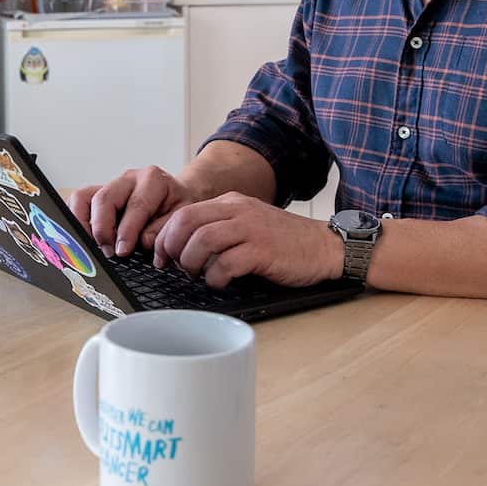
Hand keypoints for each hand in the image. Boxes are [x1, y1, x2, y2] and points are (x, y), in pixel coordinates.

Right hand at [68, 166, 199, 257]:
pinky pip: (79, 201)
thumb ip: (164, 229)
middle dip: (103, 229)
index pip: (136, 205)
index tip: (122, 251)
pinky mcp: (98, 193)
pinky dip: (77, 220)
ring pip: (84, 198)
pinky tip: (85, 238)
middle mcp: (129, 178)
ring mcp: (111, 185)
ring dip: (83, 224)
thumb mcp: (181, 217)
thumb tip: (141, 242)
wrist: (176, 195)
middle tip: (107, 252)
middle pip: (105, 198)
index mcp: (153, 180)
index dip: (127, 231)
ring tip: (92, 246)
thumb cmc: (177, 207)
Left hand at [153, 192, 342, 288]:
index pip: (184, 212)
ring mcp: (251, 229)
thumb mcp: (248, 224)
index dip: (165, 236)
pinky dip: (215, 277)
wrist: (324, 246)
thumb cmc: (284, 242)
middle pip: (187, 222)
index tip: (161, 257)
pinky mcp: (263, 251)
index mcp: (231, 203)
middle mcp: (238, 211)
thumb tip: (183, 248)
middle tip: (174, 267)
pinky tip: (220, 282)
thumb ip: (220, 228)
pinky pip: (226, 263)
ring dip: (191, 262)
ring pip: (202, 240)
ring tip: (196, 275)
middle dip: (172, 248)